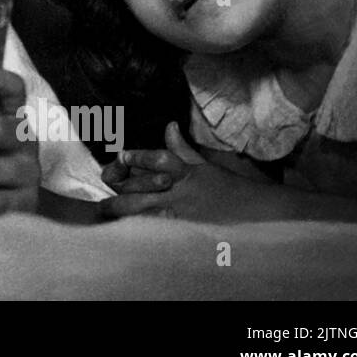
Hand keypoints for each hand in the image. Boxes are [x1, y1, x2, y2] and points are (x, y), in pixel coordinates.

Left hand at [101, 122, 275, 221]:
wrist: (255, 214)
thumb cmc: (227, 188)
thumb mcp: (204, 166)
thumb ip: (182, 149)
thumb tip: (170, 126)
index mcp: (185, 171)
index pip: (159, 159)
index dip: (139, 157)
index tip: (122, 154)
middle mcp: (180, 191)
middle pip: (141, 189)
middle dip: (118, 192)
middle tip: (101, 198)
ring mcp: (181, 212)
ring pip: (143, 211)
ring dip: (121, 211)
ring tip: (102, 213)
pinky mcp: (183, 230)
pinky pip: (154, 228)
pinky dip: (137, 228)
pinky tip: (122, 230)